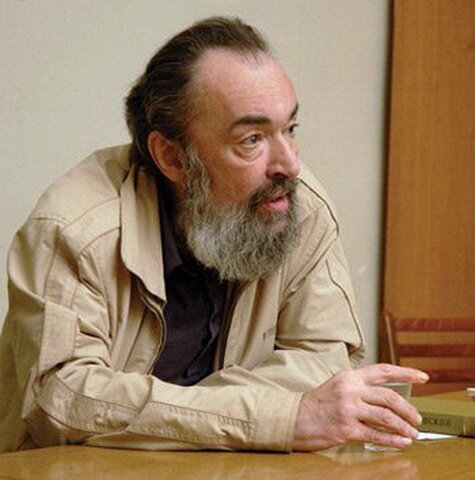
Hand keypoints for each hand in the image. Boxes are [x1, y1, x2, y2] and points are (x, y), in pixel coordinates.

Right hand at [293, 363, 428, 450]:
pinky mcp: (346, 428)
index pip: (383, 371)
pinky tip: (401, 443)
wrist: (296, 417)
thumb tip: (386, 398)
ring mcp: (348, 409)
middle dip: (408, 409)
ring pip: (386, 417)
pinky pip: (376, 434)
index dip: (405, 373)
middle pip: (389, 397)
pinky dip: (392, 440)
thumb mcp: (338, 385)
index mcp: (350, 376)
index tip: (423, 377)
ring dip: (403, 427)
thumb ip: (359, 387)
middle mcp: (350, 390)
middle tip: (417, 418)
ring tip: (411, 433)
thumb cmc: (318, 403)